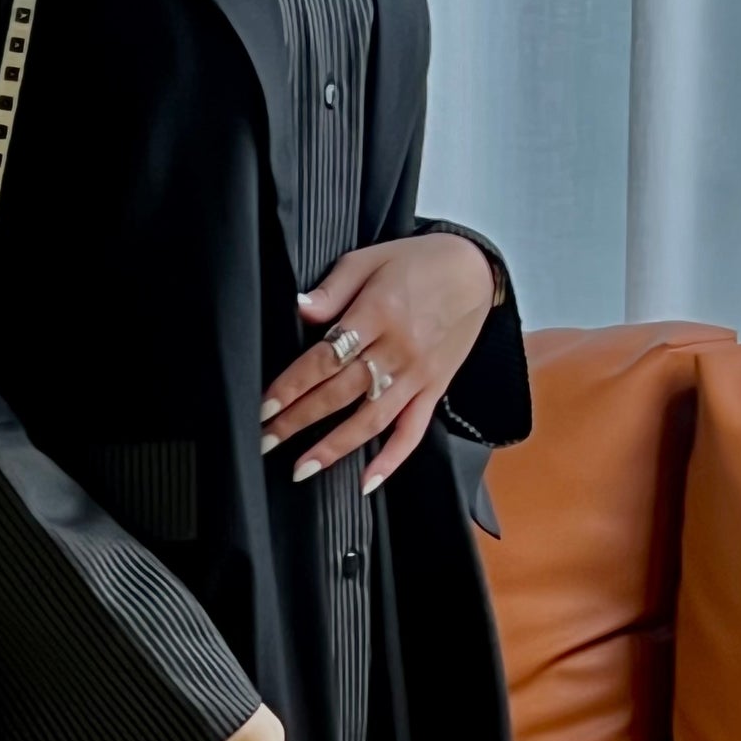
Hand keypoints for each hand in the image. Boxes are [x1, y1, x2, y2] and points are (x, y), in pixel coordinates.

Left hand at [261, 232, 496, 492]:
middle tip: (266, 441)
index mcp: (377, 314)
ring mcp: (417, 375)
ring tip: (302, 469)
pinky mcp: (434, 390)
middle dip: (299, 421)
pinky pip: (412, 432)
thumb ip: (333, 288)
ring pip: (371, 420)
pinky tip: (366, 482)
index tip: (265, 407)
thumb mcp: (370, 259)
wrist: (475, 271)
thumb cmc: (419, 263)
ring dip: (334, 448)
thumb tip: (301, 309)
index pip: (325, 358)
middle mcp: (398, 350)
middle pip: (340, 394)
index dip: (292, 386)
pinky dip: (391, 460)